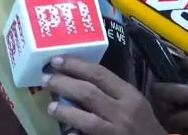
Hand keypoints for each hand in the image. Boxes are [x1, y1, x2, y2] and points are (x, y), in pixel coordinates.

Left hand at [42, 56, 166, 134]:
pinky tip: (64, 132)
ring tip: (50, 107)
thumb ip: (111, 91)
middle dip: (63, 84)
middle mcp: (123, 112)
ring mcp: (116, 132)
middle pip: (88, 93)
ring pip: (86, 119)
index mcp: (129, 95)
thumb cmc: (143, 124)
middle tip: (45, 78)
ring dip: (64, 111)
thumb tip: (77, 76)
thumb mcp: (133, 103)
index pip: (99, 74)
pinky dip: (74, 134)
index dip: (75, 65)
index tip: (56, 60)